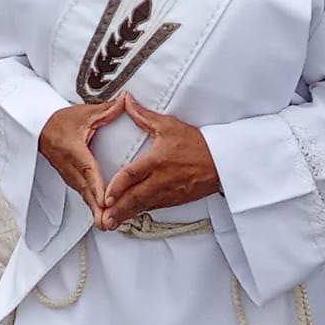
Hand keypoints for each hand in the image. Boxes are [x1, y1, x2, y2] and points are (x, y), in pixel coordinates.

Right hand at [37, 100, 122, 216]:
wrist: (39, 129)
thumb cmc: (61, 122)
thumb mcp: (84, 114)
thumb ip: (107, 110)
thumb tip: (127, 100)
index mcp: (76, 152)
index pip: (89, 171)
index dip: (98, 186)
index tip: (106, 201)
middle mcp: (72, 168)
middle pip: (88, 191)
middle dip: (99, 209)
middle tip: (109, 224)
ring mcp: (71, 177)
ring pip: (86, 197)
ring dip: (96, 211)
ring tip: (108, 225)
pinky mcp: (72, 182)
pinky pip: (85, 196)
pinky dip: (94, 207)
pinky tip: (104, 217)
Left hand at [98, 94, 220, 230]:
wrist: (221, 162)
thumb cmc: (196, 144)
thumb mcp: (168, 125)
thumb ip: (143, 115)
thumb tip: (126, 101)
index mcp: (157, 161)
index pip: (134, 175)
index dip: (118, 186)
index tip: (106, 196)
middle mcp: (161, 181)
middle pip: (135, 198)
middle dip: (118, 210)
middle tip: (103, 221)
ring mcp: (167, 193)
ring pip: (142, 206)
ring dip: (126, 215)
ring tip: (110, 224)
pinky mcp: (173, 200)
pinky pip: (152, 207)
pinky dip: (138, 212)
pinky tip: (127, 217)